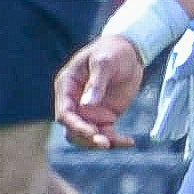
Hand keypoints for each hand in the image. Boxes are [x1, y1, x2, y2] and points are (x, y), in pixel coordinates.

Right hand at [55, 32, 147, 148]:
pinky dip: (115, 140)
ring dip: (100, 142)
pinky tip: (130, 141)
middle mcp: (74, 101)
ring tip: (119, 142)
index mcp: (67, 86)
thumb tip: (86, 105)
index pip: (64, 113)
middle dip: (86, 138)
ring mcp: (89, 110)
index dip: (75, 125)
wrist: (129, 51)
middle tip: (104, 143)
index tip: (92, 132)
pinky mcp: (104, 116)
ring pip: (87, 136)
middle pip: (73, 129)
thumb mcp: (104, 62)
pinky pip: (106, 134)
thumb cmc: (112, 51)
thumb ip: (96, 82)